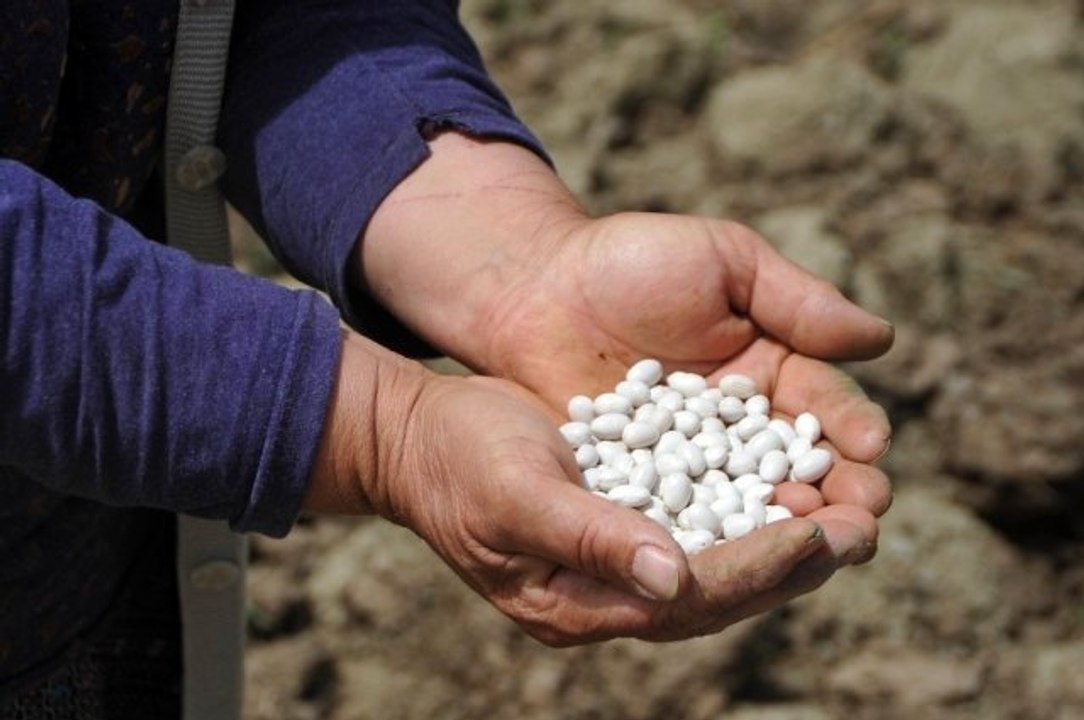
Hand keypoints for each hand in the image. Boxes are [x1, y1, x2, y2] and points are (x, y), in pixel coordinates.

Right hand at [307, 332, 842, 644]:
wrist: (424, 437)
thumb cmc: (459, 461)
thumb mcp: (515, 494)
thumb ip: (589, 539)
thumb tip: (673, 581)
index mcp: (578, 603)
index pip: (689, 599)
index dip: (758, 568)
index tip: (821, 535)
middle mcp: (607, 594)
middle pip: (719, 593)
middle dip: (793, 564)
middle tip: (863, 528)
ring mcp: (617, 561)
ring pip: (720, 563)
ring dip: (785, 539)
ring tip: (848, 512)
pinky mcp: (626, 521)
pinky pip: (702, 525)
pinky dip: (751, 508)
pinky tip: (792, 483)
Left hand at [479, 210, 892, 573]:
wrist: (535, 288)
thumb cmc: (632, 262)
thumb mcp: (724, 263)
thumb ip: (797, 301)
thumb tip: (882, 339)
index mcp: (774, 372)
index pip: (825, 409)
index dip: (851, 430)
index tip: (872, 450)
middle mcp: (740, 428)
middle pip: (800, 471)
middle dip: (836, 498)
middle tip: (862, 523)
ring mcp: (690, 466)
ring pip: (748, 505)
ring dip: (784, 531)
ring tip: (813, 550)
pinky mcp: (641, 491)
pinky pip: (680, 518)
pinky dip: (707, 539)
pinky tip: (730, 560)